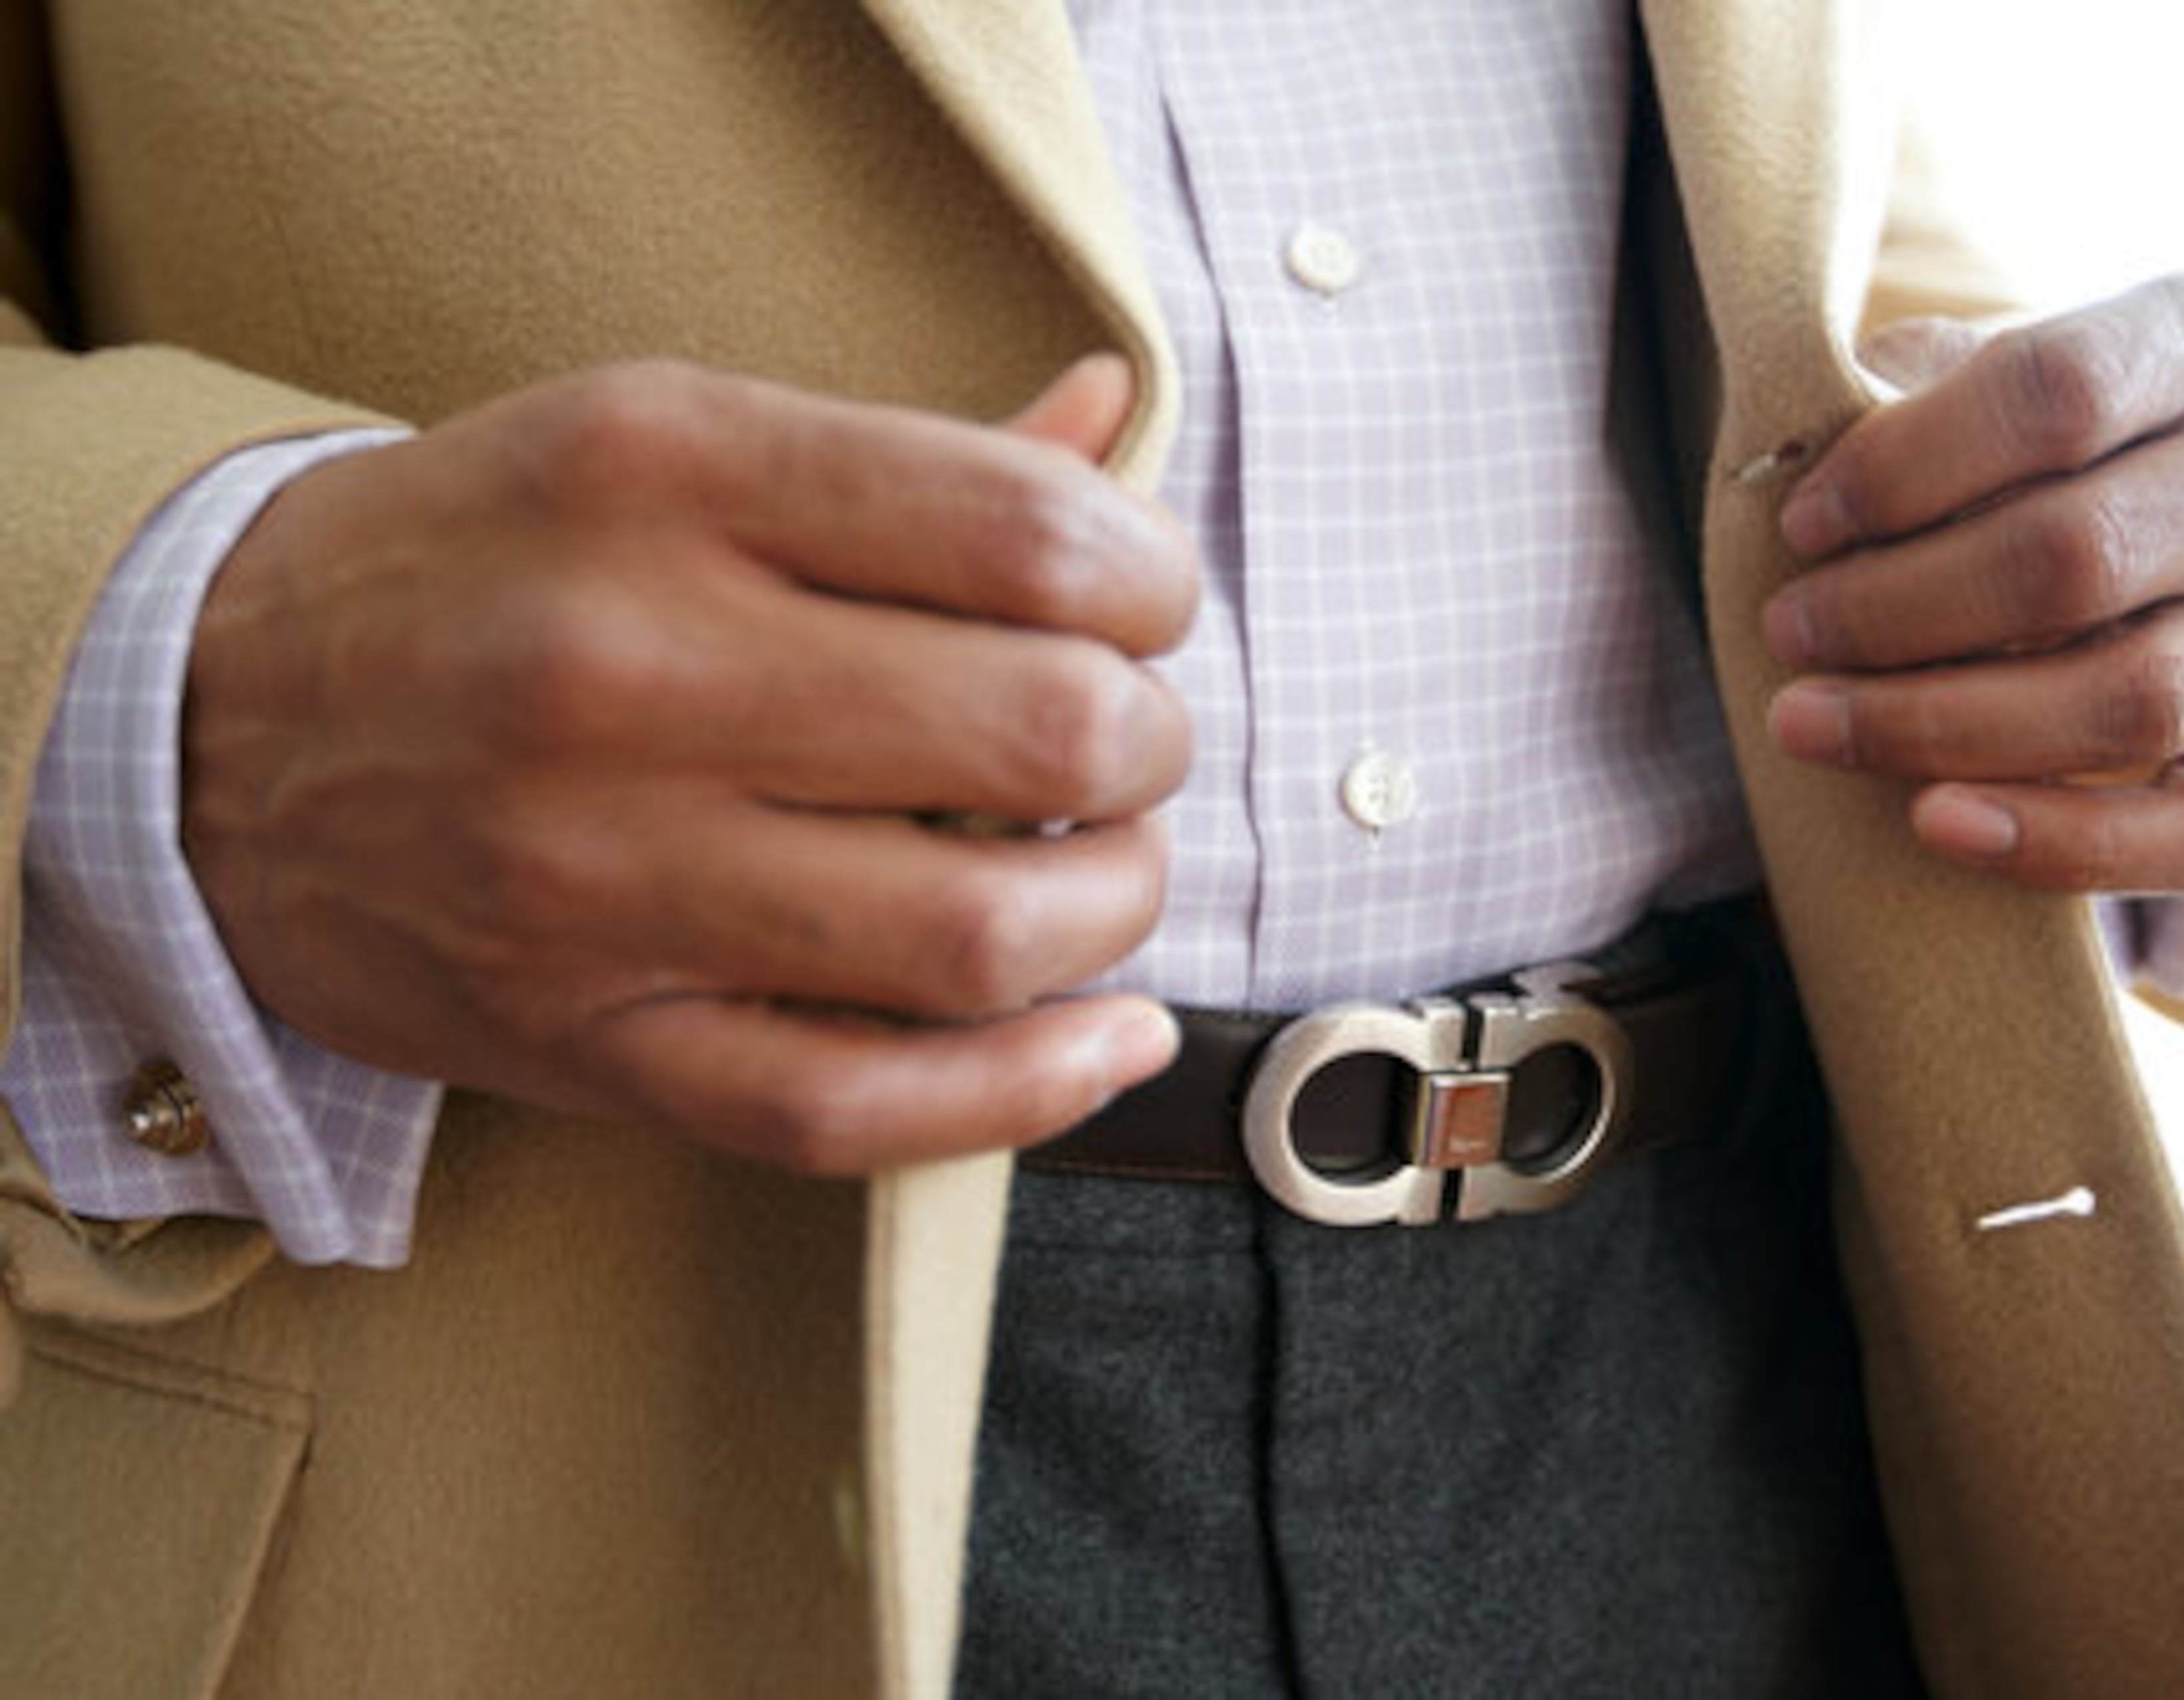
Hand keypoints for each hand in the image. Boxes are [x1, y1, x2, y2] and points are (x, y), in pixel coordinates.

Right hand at [183, 355, 1197, 1171]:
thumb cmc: (485, 566)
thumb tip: (1119, 426)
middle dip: (1149, 748)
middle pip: (1045, 733)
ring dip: (1115, 911)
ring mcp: (603, 873)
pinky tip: (1106, 1037)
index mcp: (672, 472)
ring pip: (981, 934)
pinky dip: (1033, 1088)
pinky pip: (860, 1104)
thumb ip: (910, 457)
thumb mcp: (666, 442)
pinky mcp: (586, 1037)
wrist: (203, 725)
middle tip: (1125, 743)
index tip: (1145, 610)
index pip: (1032, 532)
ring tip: (1102, 873)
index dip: (1152, 583)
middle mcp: (633, 665)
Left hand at [1762, 275, 2183, 891]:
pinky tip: (1936, 824)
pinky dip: (2063, 841)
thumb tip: (1813, 455)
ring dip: (1945, 725)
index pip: (2059, 389)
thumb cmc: (2028, 457)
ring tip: (1810, 724)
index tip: (1801, 526)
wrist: (2152, 552)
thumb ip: (1915, 396)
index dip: (1907, 465)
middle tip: (1787, 633)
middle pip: (2082, 553)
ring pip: (2134, 697)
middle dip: (1901, 607)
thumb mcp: (1982, 387)